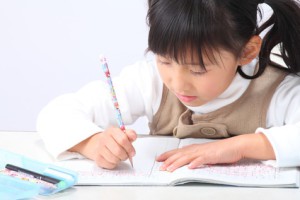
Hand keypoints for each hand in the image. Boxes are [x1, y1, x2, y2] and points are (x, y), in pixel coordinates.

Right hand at [69, 126, 136, 168]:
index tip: (132, 152)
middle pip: (118, 151)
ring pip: (114, 159)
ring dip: (120, 160)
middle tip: (126, 155)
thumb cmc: (114, 139)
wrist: (99, 143)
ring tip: (120, 156)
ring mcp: (99, 148)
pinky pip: (110, 165)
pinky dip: (114, 164)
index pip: (123, 139)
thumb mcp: (122, 134)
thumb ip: (130, 134)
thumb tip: (134, 136)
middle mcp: (104, 138)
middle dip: (125, 155)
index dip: (129, 148)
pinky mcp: (98, 158)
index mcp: (112, 131)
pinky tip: (113, 159)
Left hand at [156, 133, 274, 171]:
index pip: (178, 151)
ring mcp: (203, 152)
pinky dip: (195, 163)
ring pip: (187, 158)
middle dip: (168, 160)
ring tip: (169, 169)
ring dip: (177, 163)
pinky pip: (202, 160)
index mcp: (195, 148)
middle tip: (160, 166)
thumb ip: (196, 156)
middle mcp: (197, 149)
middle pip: (179, 155)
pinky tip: (190, 167)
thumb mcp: (205, 153)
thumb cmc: (220, 150)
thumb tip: (188, 162)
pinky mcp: (211, 156)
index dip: (168, 155)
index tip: (159, 158)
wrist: (234, 146)